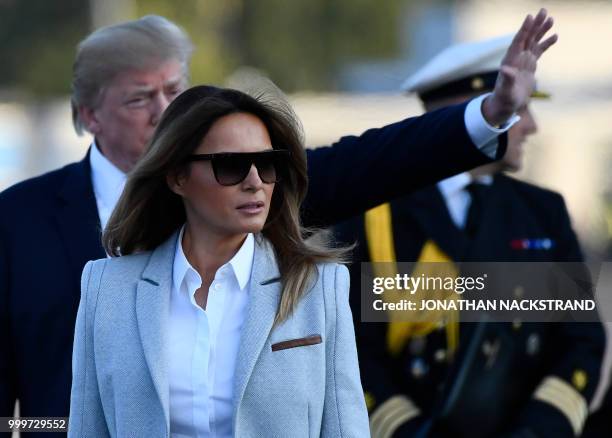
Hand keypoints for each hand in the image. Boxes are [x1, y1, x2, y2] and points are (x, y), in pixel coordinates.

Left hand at [482, 8, 557, 125]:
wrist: (505, 105)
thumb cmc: (504, 99)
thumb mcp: (506, 91)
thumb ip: (507, 80)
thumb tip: (505, 69)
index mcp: (510, 61)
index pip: (518, 41)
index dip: (524, 30)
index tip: (530, 17)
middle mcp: (516, 58)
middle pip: (527, 37)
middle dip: (535, 24)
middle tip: (544, 10)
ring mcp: (523, 60)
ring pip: (534, 41)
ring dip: (541, 30)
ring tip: (551, 19)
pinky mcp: (530, 65)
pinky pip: (539, 51)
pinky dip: (546, 43)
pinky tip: (555, 36)